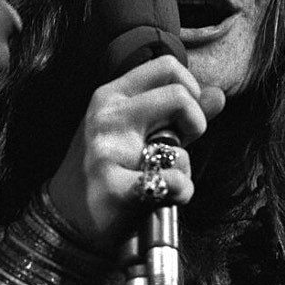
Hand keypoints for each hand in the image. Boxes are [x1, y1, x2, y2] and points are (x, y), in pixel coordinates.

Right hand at [47, 55, 220, 252]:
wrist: (66, 219)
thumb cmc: (107, 170)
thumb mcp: (135, 129)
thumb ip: (176, 110)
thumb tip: (218, 94)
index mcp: (111, 95)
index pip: (166, 65)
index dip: (188, 88)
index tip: (181, 116)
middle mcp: (107, 115)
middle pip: (180, 95)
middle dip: (196, 123)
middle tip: (178, 145)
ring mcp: (108, 150)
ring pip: (179, 147)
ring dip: (184, 169)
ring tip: (161, 177)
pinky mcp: (114, 187)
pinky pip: (172, 182)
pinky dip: (180, 193)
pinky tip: (164, 197)